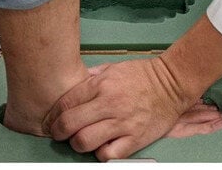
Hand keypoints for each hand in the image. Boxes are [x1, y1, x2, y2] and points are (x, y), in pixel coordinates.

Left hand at [43, 58, 221, 161]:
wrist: (171, 83)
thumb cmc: (141, 74)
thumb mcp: (111, 67)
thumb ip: (91, 78)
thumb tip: (71, 86)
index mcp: (101, 84)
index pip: (67, 102)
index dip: (53, 114)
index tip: (50, 119)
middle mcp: (109, 104)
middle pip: (71, 123)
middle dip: (58, 131)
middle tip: (56, 133)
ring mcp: (122, 123)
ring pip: (86, 141)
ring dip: (76, 144)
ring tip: (77, 141)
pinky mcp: (135, 138)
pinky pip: (110, 154)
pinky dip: (100, 154)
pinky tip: (99, 147)